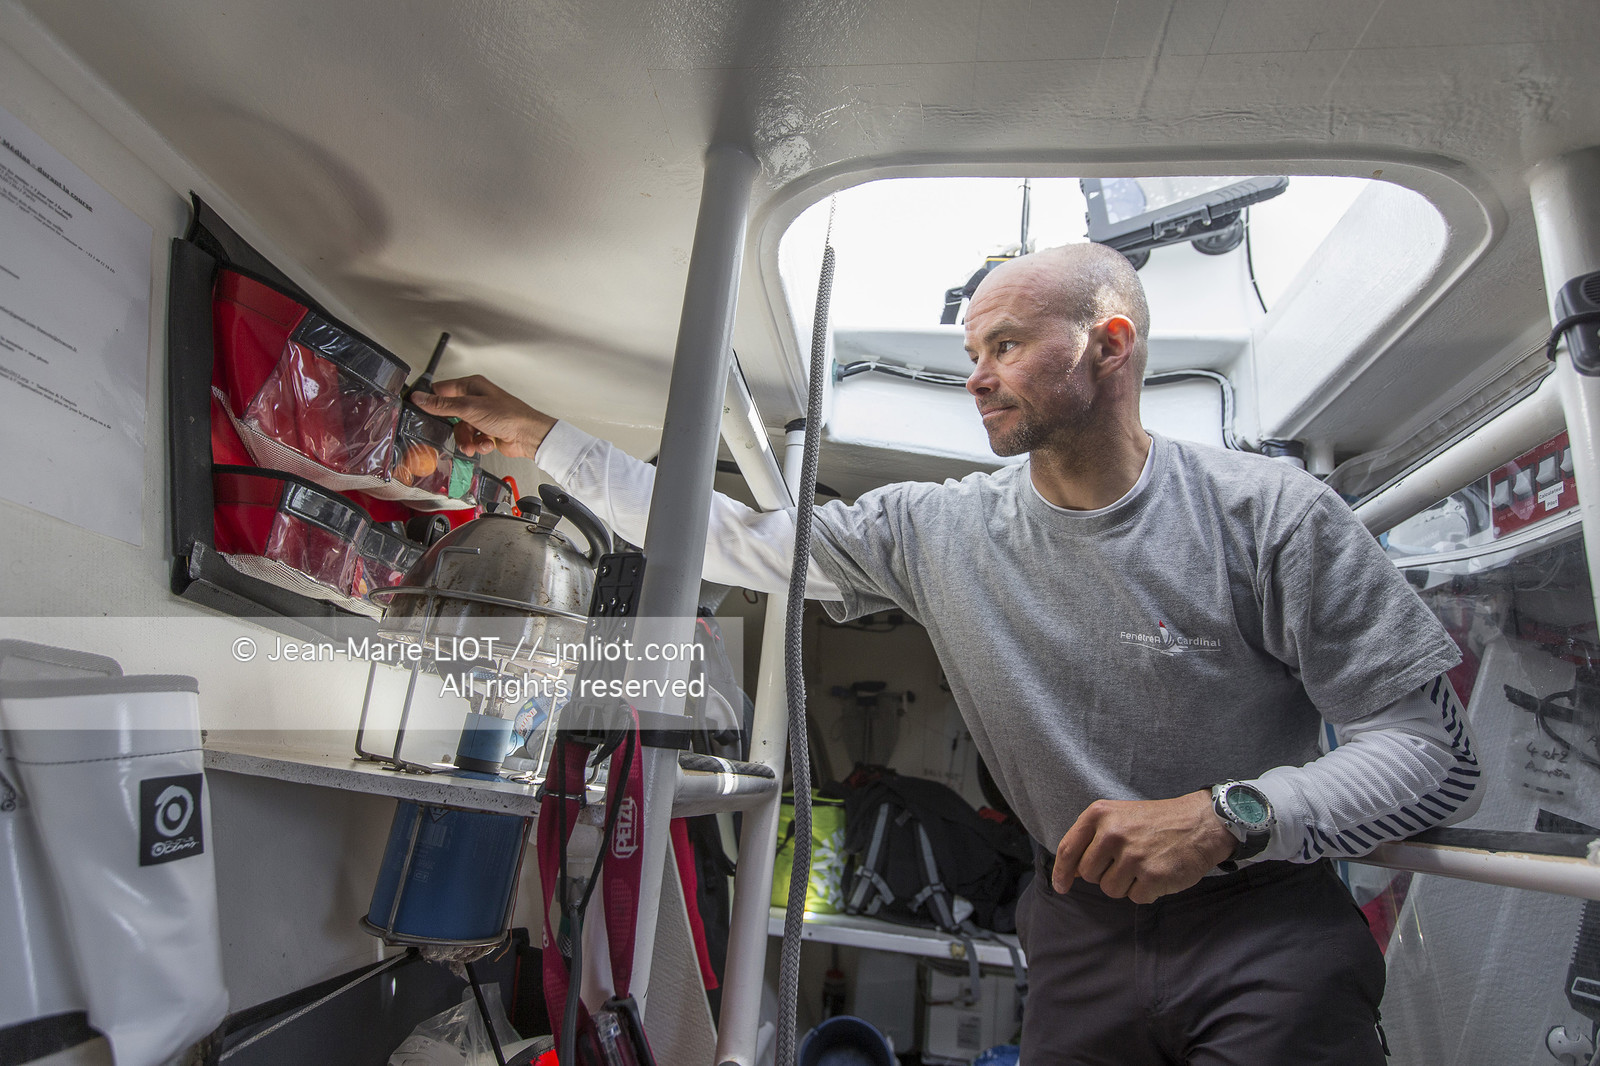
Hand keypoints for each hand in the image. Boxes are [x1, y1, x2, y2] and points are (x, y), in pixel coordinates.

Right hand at [411, 375, 556, 458]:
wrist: (528, 435)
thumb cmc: (508, 415)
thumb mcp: (469, 408)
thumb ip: (442, 405)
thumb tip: (420, 398)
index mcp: (471, 386)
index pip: (441, 390)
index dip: (430, 401)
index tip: (421, 410)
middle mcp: (475, 399)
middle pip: (450, 414)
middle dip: (454, 427)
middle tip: (458, 431)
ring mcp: (481, 416)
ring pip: (460, 430)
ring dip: (466, 439)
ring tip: (474, 443)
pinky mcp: (486, 430)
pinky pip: (472, 438)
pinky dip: (477, 444)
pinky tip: (486, 443)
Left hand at [1052, 790, 1238, 902]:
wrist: (1201, 823)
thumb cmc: (1157, 822)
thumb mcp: (1119, 817)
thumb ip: (1092, 838)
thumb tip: (1071, 872)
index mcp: (1100, 814)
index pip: (1068, 849)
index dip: (1061, 872)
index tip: (1061, 886)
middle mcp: (1112, 833)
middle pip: (1088, 874)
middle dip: (1104, 875)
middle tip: (1127, 862)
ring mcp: (1132, 855)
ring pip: (1110, 889)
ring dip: (1126, 884)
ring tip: (1144, 865)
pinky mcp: (1151, 876)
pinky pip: (1135, 898)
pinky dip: (1146, 891)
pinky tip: (1158, 873)